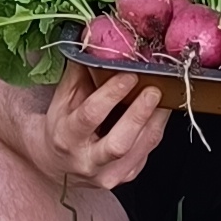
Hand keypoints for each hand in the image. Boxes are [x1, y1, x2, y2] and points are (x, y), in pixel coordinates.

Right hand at [39, 60, 171, 196]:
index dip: (111, 94)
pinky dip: (156, 129)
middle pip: (119, 142)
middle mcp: (87, 161)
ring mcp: (108, 174)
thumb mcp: (62, 100)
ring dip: (155, 120)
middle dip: (139, 114)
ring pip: (140, 148)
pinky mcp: (125, 176)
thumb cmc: (61, 126)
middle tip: (154, 90)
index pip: (90, 116)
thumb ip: (79, 74)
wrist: (57, 164)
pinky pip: (147, 152)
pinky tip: (160, 111)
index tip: (129, 75)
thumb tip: (95, 44)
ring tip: (164, 96)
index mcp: (67, 138)